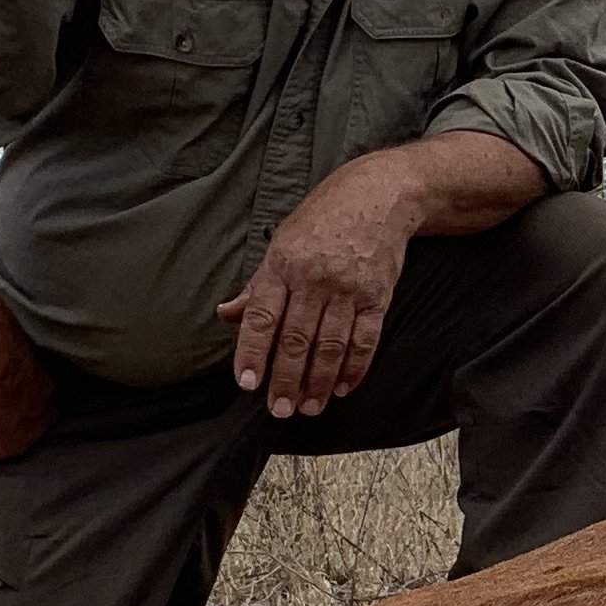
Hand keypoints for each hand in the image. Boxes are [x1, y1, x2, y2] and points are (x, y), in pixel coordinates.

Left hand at [216, 158, 419, 418]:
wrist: (378, 195)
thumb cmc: (323, 219)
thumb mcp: (281, 242)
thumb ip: (257, 285)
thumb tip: (227, 315)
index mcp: (283, 265)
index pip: (262, 316)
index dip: (252, 352)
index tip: (247, 383)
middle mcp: (314, 279)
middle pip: (296, 339)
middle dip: (286, 379)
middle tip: (279, 410)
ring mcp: (349, 289)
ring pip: (330, 345)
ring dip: (318, 382)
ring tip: (308, 407)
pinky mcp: (378, 296)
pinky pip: (365, 340)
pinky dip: (354, 368)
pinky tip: (342, 387)